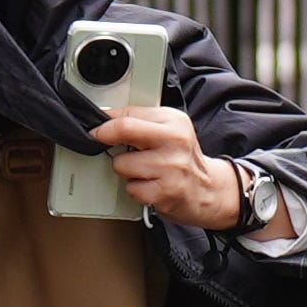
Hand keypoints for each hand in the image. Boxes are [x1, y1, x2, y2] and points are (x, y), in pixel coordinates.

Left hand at [91, 108, 252, 230]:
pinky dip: (136, 190)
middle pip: (123, 130)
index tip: (96, 128)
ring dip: (126, 171)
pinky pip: (131, 188)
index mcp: (173, 120)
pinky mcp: (166, 191)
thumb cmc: (182, 160)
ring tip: (143, 171)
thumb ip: (142, 122)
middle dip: (108, 139)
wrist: (209, 190)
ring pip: (121, 164)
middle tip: (113, 147)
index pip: (128, 114)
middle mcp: (174, 140)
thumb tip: (106, 117)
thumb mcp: (170, 131)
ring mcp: (170, 167)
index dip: (105, 122)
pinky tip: (150, 186)